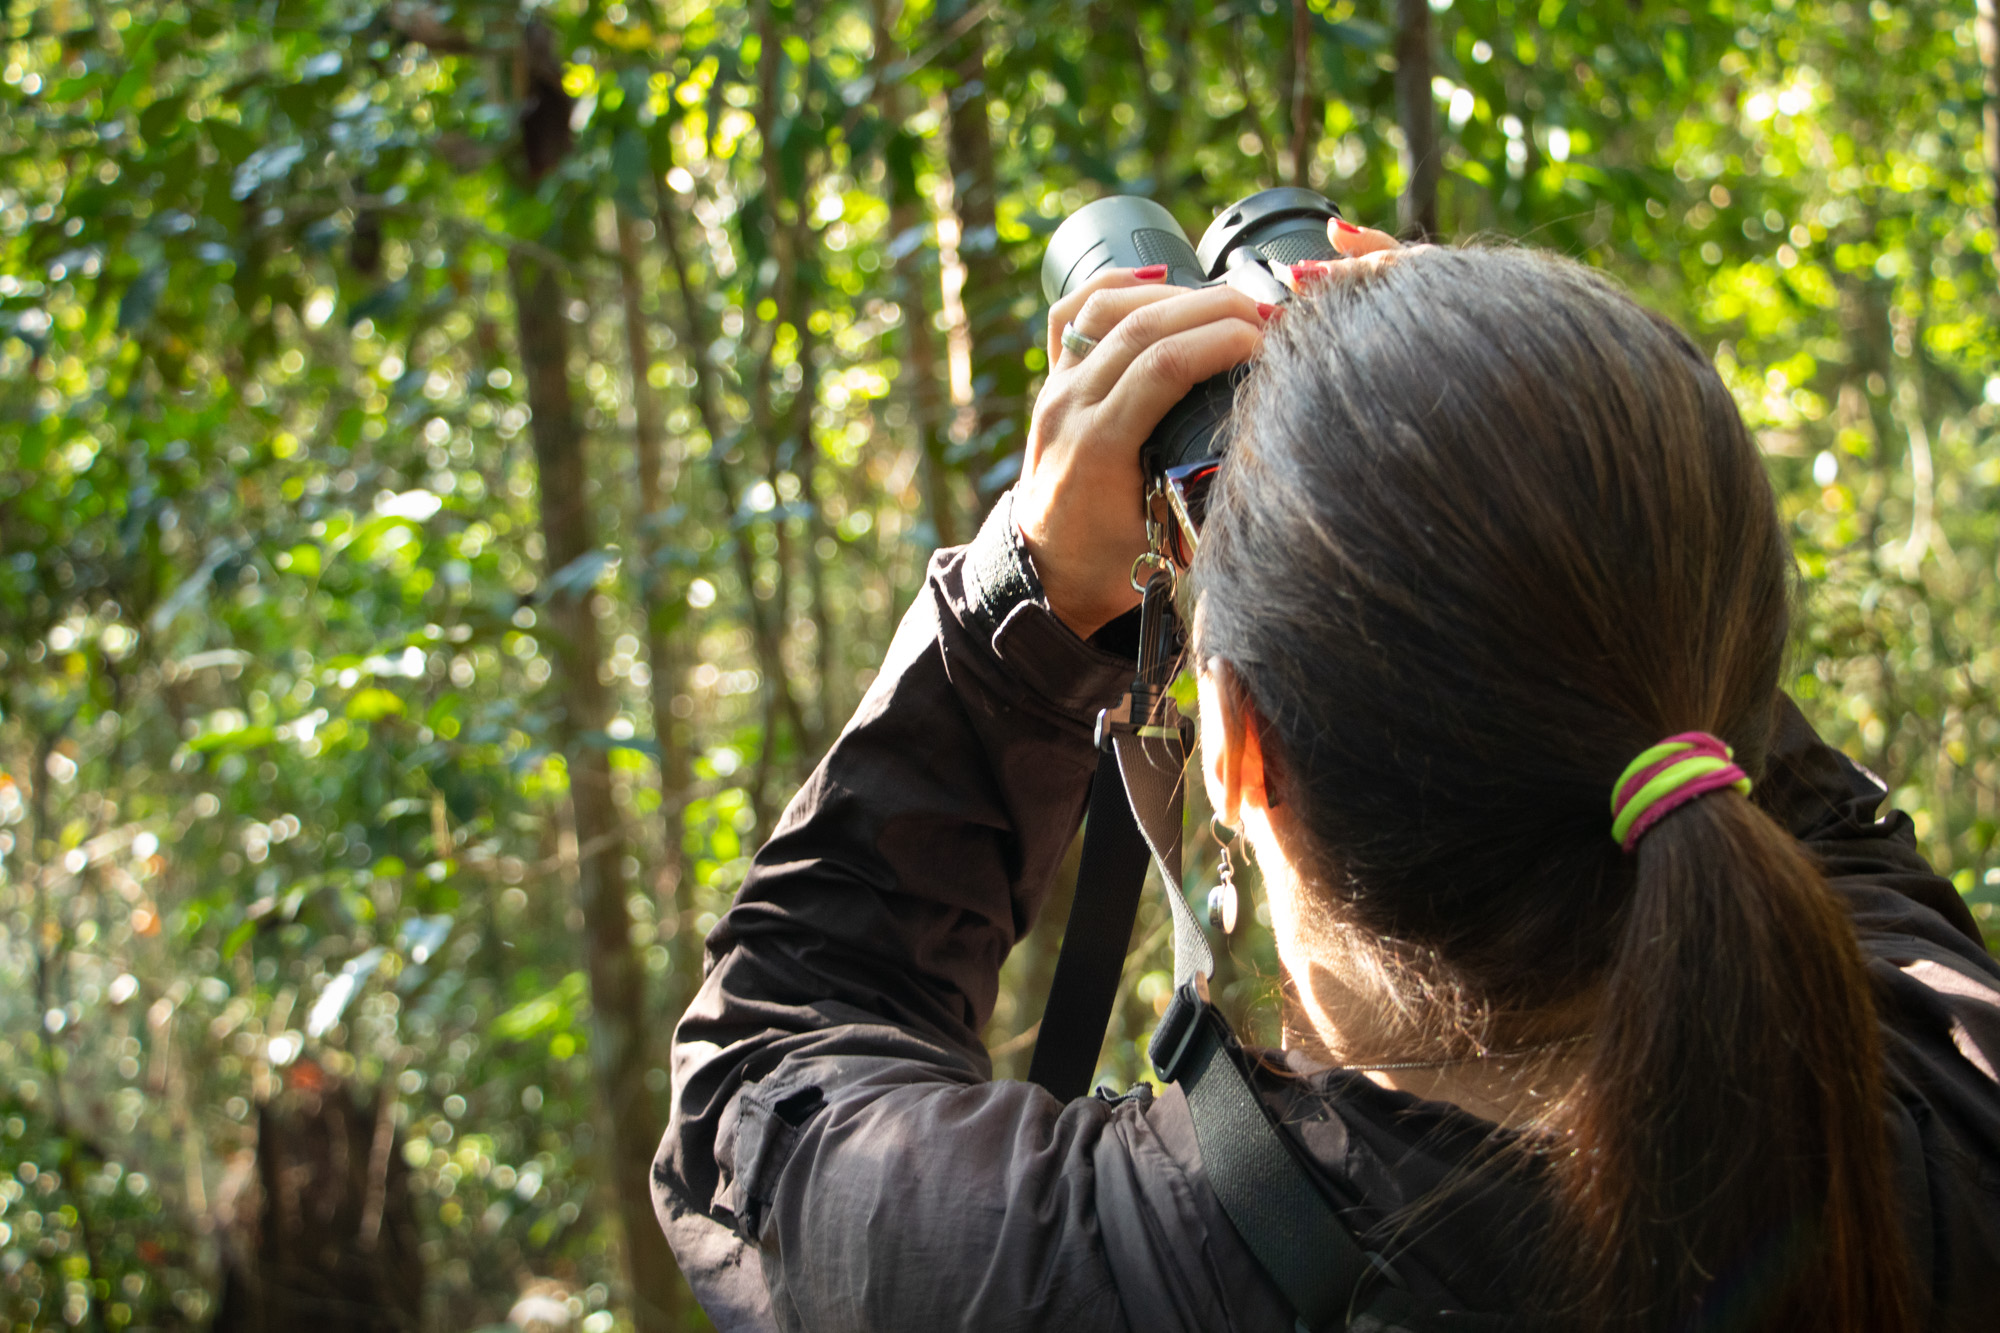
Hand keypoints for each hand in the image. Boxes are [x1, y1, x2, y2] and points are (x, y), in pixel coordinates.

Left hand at [1015, 271, 1268, 637]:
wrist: (1046, 571)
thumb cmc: (1109, 565)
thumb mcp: (1169, 541)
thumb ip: (1213, 499)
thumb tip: (1276, 451)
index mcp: (1097, 447)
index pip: (1164, 366)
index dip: (1221, 340)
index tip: (1267, 338)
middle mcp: (1070, 406)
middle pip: (1143, 327)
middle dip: (1212, 306)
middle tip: (1263, 310)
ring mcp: (1056, 388)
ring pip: (1108, 308)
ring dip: (1172, 293)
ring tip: (1224, 300)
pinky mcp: (1053, 380)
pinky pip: (1074, 313)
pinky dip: (1115, 285)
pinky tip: (1158, 277)